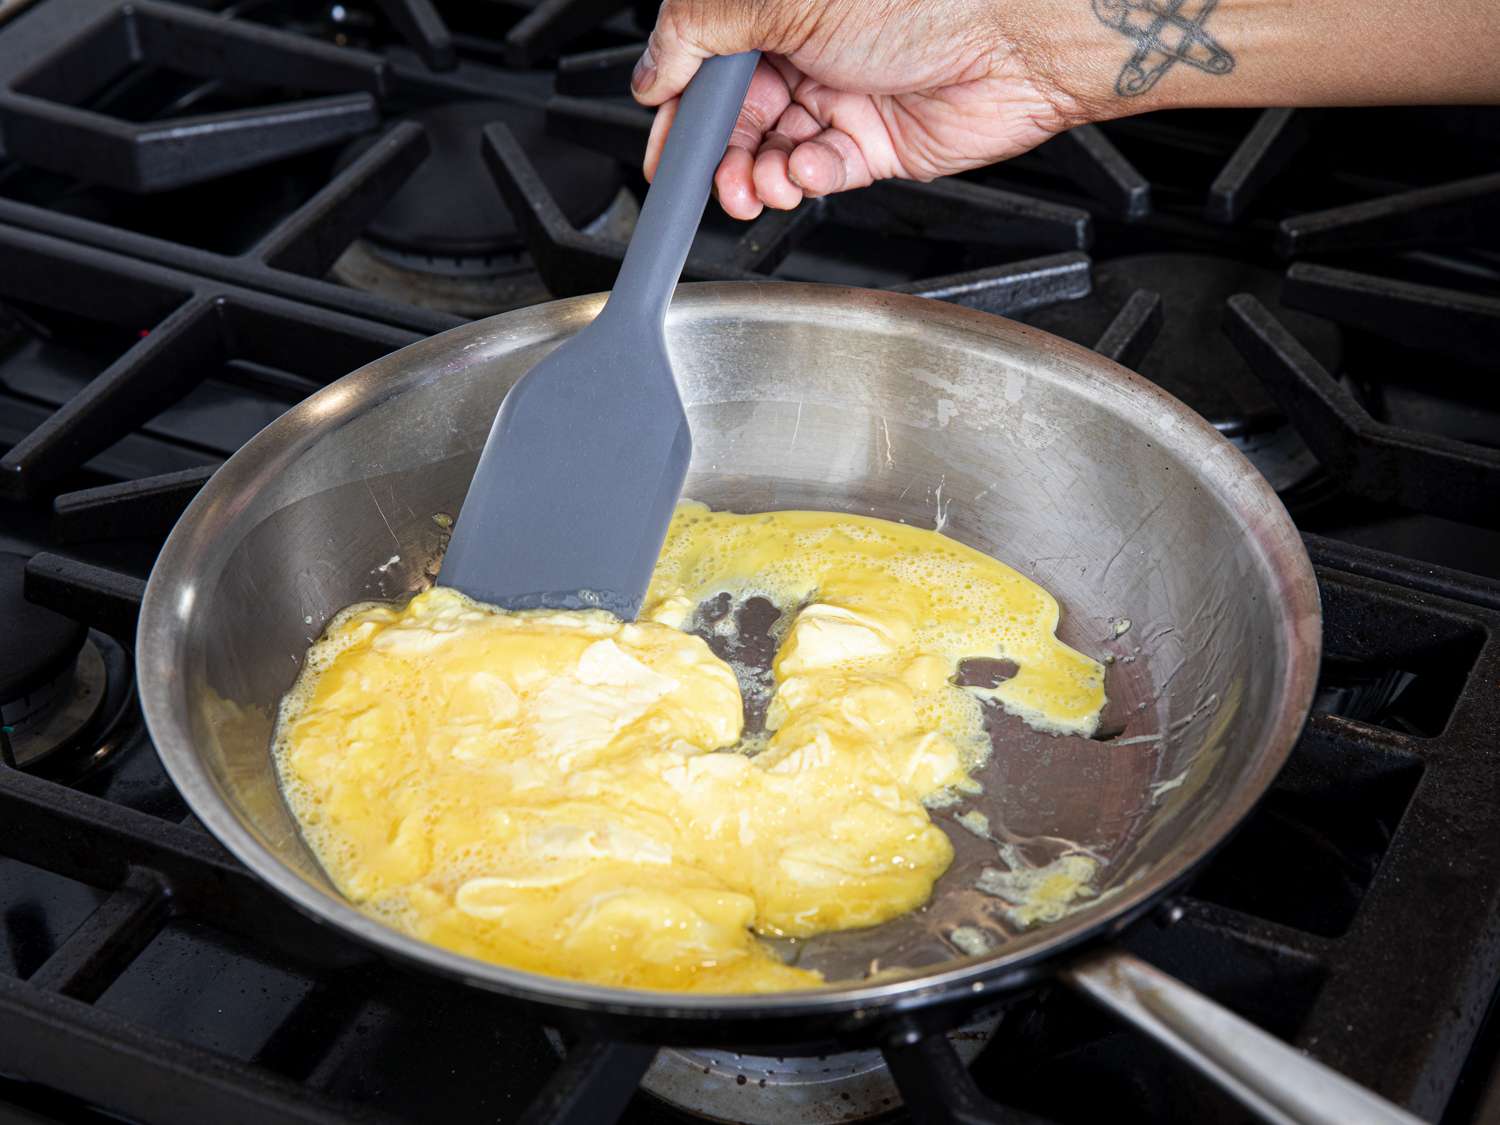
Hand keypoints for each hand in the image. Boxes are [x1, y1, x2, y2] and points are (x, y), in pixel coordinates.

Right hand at [630, 0, 1091, 219]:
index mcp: (776, 7)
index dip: (679, 109)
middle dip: (719, 157)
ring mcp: (840, 96)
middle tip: (714, 182)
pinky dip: (806, 179)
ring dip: (757, 177)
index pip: (704, 63)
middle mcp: (806, 47)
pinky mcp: (873, 143)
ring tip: (761, 187)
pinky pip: (819, 173)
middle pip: (736, 117)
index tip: (664, 147)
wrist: (1014, 39)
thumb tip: (649, 71)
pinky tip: (812, 170)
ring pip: (773, 153)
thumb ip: (700, 32)